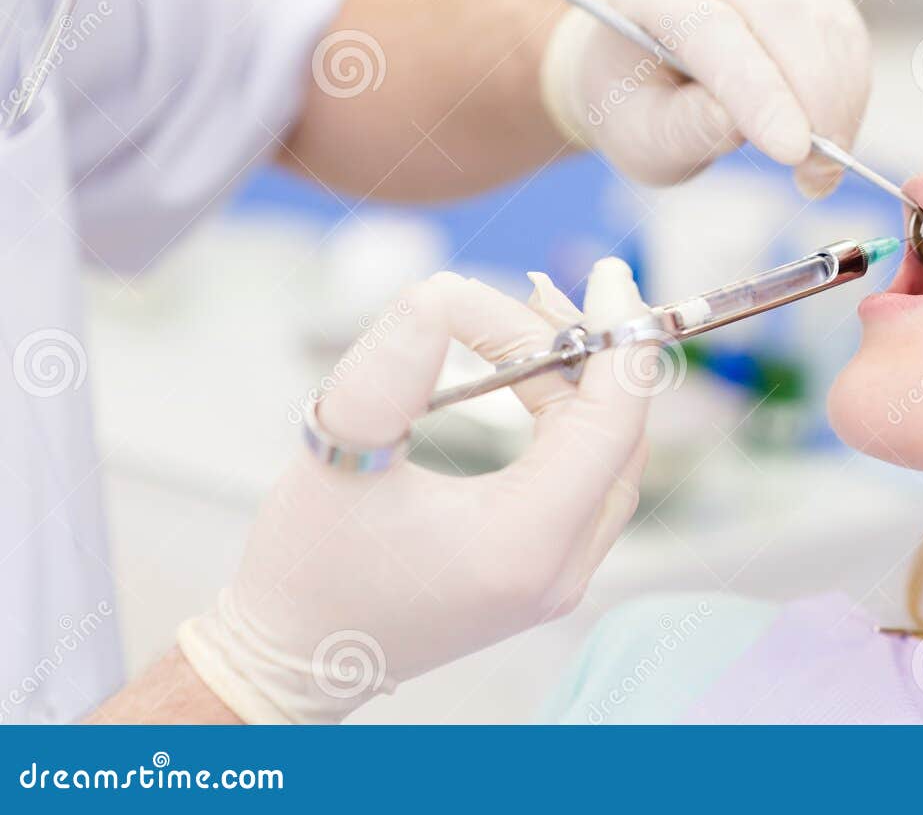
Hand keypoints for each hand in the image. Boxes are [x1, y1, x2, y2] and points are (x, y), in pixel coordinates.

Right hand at [177, 261, 652, 722]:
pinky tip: (525, 372)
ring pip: (607, 449)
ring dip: (577, 377)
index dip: (619, 336)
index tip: (609, 273)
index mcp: (525, 541)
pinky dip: (566, 415)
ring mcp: (562, 575)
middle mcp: (563, 566)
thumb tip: (453, 291)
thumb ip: (397, 357)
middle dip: (586, 347)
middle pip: (617, 429)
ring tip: (525, 316)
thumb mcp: (340, 445)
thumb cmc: (306, 567)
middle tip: (538, 285)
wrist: (290, 662)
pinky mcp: (547, 569)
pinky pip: (586, 474)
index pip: (613, 420)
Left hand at [541, 0, 870, 195]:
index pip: (712, 27)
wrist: (643, 74)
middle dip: (813, 96)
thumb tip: (741, 123)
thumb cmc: (635, 106)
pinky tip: (831, 138)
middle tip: (817, 171)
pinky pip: (846, 35)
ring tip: (821, 168)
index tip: (792, 151)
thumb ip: (686, 126)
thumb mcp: (642, 135)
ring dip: (839, 101)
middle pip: (779, 10)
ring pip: (825, 21)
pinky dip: (850, 93)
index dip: (758, 89)